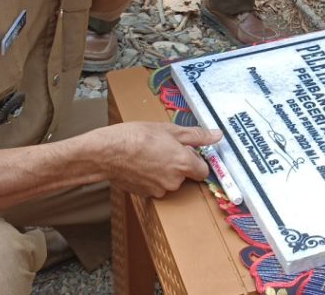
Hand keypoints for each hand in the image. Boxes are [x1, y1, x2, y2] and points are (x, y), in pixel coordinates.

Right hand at [101, 123, 221, 197]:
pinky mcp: (146, 195)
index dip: (196, 160)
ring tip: (148, 155)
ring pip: (169, 181)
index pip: (204, 170)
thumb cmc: (136, 137)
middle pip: (186, 175)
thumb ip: (196, 135)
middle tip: (163, 148)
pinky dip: (151, 177)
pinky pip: (155, 186)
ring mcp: (160, 190)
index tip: (187, 151)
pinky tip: (140, 164)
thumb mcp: (169, 129)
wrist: (106, 152)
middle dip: (178, 164)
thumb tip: (217, 135)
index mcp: (184, 164)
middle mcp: (175, 181)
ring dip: (164, 171)